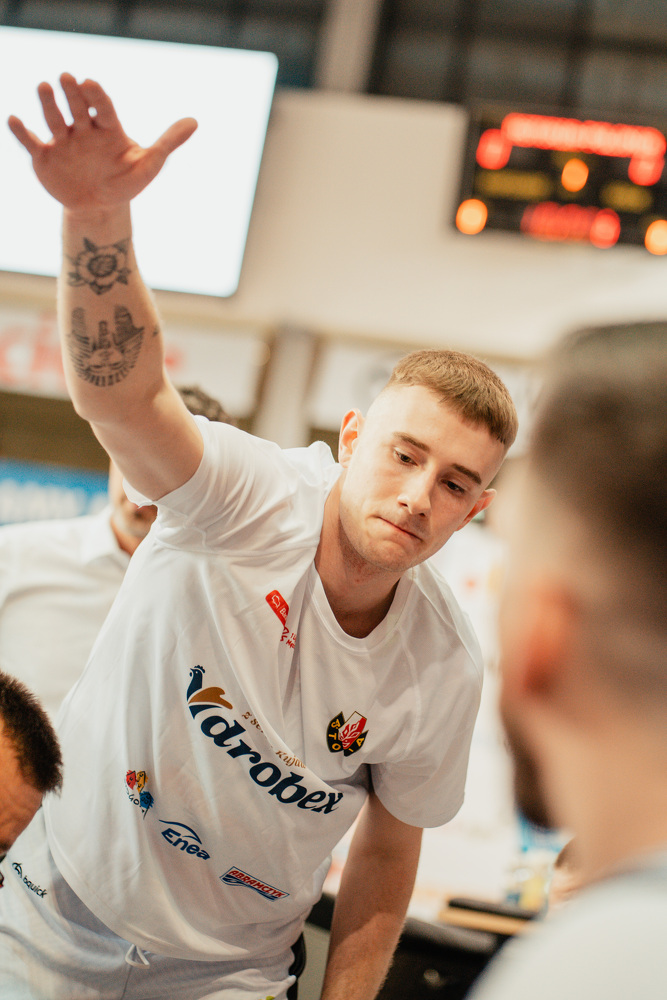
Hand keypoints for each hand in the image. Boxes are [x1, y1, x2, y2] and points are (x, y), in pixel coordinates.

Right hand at [8, 73, 196, 211]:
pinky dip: (21, 132)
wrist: (101, 208)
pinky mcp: (45, 157)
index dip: (96, 96)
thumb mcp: (150, 164)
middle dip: (72, 94)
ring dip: (48, 104)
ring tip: (43, 86)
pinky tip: (13, 119)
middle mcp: (83, 130)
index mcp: (108, 128)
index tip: (91, 83)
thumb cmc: (126, 182)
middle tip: (66, 77)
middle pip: (77, 108)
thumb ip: (169, 142)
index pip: (102, 108)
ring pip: (54, 120)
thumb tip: (195, 122)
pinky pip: (31, 142)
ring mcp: (63, 142)